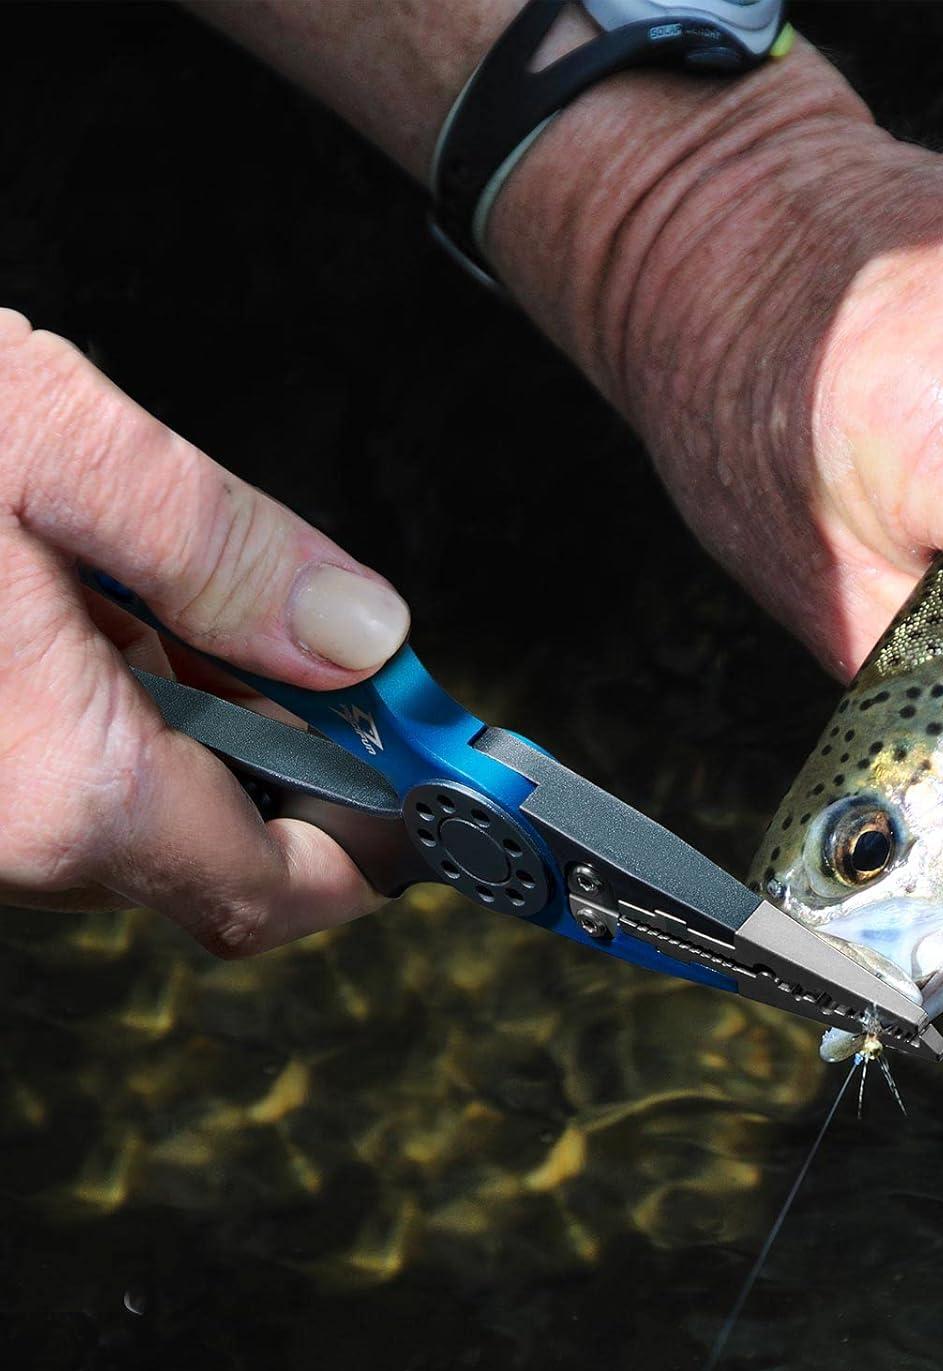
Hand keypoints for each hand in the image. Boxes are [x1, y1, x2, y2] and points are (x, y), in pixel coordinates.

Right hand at [0, 310, 408, 952]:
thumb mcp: (50, 443)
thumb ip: (225, 551)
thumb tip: (363, 638)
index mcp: (61, 787)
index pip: (275, 892)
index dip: (377, 857)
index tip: (435, 801)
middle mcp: (0, 834)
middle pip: (211, 861)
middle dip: (302, 781)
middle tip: (345, 681)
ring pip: (134, 818)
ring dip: (210, 737)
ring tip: (206, 612)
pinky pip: (58, 781)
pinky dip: (124, 719)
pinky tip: (109, 614)